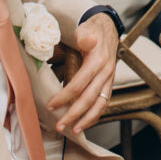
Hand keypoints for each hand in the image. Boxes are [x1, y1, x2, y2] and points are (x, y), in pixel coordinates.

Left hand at [47, 15, 117, 133]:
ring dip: (87, 119)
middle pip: (89, 98)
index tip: (51, 105)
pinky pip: (104, 102)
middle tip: (59, 125)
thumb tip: (87, 40)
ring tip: (75, 131)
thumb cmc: (93, 30)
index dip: (65, 96)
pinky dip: (95, 115)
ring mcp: (109, 79)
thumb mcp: (87, 29)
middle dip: (74, 114)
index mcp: (98, 60)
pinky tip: (85, 123)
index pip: (79, 83)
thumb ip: (85, 36)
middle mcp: (106, 72)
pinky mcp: (109, 83)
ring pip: (100, 104)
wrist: (108, 29)